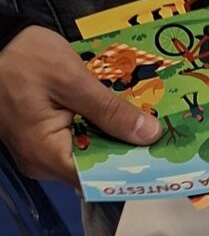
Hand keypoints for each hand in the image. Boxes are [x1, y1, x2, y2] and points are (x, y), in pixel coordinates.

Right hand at [0, 26, 161, 184]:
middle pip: (96, 169)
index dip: (131, 170)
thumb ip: (110, 110)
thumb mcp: (71, 79)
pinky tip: (119, 117)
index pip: (97, 179)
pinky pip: (78, 142)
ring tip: (146, 126)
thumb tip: (149, 135)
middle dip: (127, 152)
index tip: (160, 158)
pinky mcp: (42, 138)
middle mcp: (42, 162)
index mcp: (46, 154)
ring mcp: (40, 151)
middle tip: (161, 137)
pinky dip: (98, 130)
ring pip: (89, 155)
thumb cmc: (21, 56)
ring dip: (115, 140)